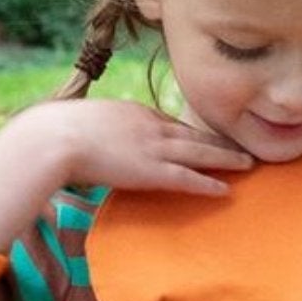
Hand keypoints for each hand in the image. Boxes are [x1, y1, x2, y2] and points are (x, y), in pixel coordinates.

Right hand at [0, 97, 251, 252]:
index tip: (204, 136)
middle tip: (242, 144)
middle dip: (219, 139)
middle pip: (193, 133)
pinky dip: (209, 183)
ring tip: (248, 164)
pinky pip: (188, 178)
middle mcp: (149, 125)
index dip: (189, 131)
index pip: (168, 121)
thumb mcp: (81, 124)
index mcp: (132, 111)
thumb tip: (87, 143)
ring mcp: (153, 147)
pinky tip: (226, 189)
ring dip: (226, 159)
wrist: (53, 138)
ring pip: (200, 152)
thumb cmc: (55, 134)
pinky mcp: (151, 171)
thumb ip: (94, 132)